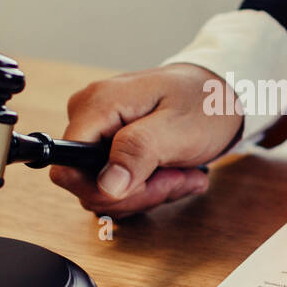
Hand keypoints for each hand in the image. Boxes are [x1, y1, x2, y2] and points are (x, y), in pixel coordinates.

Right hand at [49, 63, 242, 216]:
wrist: (220, 93)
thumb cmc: (204, 102)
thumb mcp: (178, 128)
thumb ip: (138, 151)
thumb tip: (106, 185)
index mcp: (98, 105)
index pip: (67, 168)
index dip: (102, 190)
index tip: (144, 185)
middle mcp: (89, 118)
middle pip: (87, 184)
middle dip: (137, 194)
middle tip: (177, 178)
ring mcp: (99, 133)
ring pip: (104, 191)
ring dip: (148, 193)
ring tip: (182, 173)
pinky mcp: (110, 147)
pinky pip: (117, 185)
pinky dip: (149, 189)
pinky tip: (175, 174)